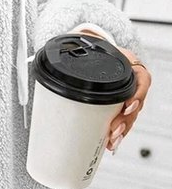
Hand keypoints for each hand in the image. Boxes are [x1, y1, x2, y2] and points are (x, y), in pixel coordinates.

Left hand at [82, 32, 151, 152]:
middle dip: (126, 120)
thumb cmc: (93, 50)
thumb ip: (76, 50)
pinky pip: (123, 119)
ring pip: (131, 115)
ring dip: (123, 129)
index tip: (127, 105)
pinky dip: (118, 132)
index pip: (141, 79)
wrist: (94, 51)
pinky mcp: (119, 105)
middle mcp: (131, 81)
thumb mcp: (90, 46)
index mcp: (128, 65)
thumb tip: (47, 55)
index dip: (137, 94)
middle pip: (136, 103)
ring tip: (113, 140)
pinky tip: (110, 142)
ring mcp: (127, 94)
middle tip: (114, 130)